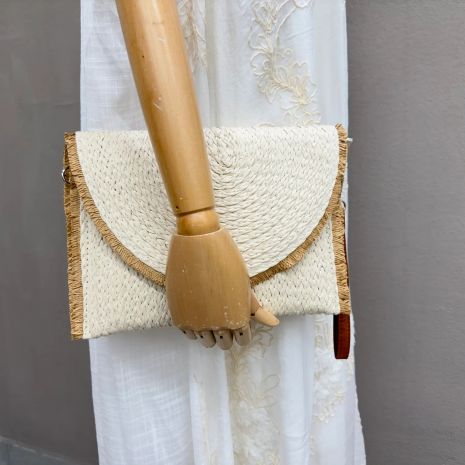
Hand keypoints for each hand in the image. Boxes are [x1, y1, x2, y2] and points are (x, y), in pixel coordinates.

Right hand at [165, 227, 278, 348]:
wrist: (197, 243)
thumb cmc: (226, 261)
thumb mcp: (244, 285)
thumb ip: (256, 309)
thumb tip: (275, 324)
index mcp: (238, 319)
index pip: (243, 341)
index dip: (242, 331)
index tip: (238, 318)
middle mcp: (218, 326)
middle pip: (225, 344)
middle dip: (227, 334)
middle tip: (224, 314)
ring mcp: (197, 323)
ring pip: (207, 342)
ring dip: (210, 332)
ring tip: (210, 312)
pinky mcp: (180, 317)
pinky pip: (190, 335)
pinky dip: (194, 328)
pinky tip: (198, 311)